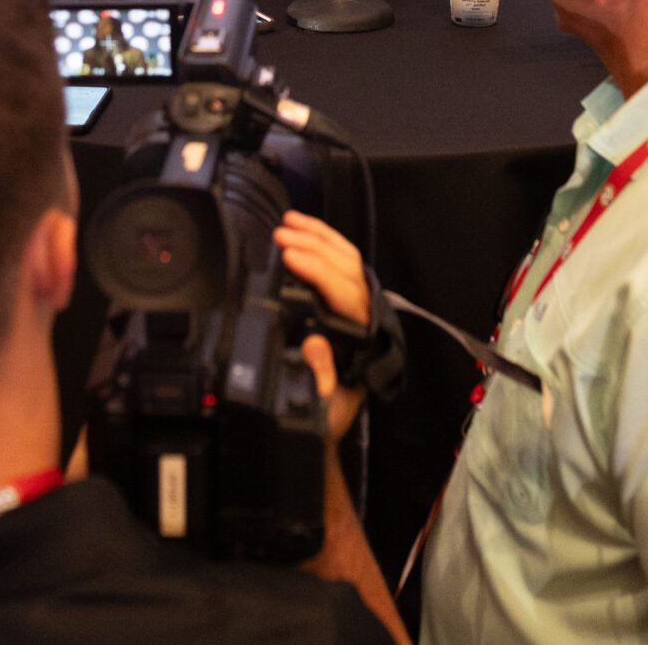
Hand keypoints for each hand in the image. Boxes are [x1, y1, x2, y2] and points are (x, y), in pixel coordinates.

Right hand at [276, 212, 368, 443]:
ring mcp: (359, 307)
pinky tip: (303, 229)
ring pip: (347, 260)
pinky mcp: (347, 302)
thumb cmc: (325, 416)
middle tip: (281, 233)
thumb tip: (316, 343)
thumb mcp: (321, 407)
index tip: (289, 255)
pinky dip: (323, 241)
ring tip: (289, 221)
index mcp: (363, 339)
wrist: (327, 427)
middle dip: (314, 245)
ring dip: (319, 235)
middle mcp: (366, 318)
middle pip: (347, 268)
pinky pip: (341, 263)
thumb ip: (321, 377)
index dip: (318, 270)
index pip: (344, 292)